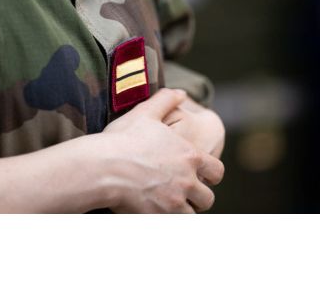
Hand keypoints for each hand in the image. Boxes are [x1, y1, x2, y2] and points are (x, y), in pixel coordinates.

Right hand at [103, 89, 223, 212]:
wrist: (102, 166)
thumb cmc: (123, 139)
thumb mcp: (145, 112)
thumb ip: (166, 99)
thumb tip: (181, 92)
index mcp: (189, 156)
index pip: (217, 171)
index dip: (210, 175)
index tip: (201, 176)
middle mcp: (187, 181)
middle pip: (207, 199)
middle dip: (197, 198)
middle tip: (183, 194)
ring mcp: (174, 203)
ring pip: (191, 216)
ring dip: (183, 212)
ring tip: (168, 207)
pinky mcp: (159, 219)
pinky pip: (173, 227)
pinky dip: (167, 222)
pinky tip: (155, 216)